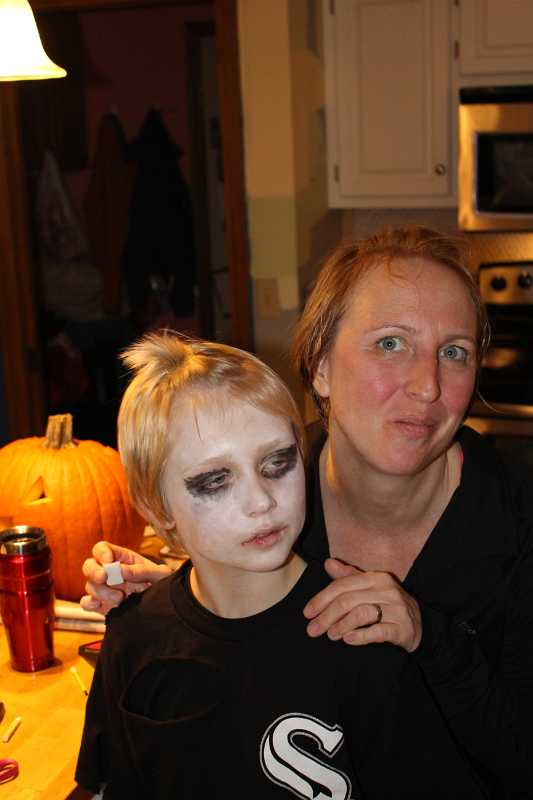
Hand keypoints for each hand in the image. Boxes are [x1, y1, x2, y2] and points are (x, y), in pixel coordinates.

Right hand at [80, 541, 172, 614]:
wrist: (164, 608)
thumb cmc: (163, 585)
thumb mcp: (160, 575)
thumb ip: (142, 571)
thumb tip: (121, 570)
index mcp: (122, 558)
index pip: (102, 548)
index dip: (101, 553)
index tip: (109, 562)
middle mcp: (110, 572)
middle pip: (89, 565)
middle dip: (94, 571)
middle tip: (105, 578)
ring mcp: (104, 589)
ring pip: (89, 585)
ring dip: (102, 592)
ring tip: (120, 599)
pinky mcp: (102, 605)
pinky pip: (86, 603)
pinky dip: (90, 604)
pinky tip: (103, 606)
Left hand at [303, 558, 421, 651]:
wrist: (419, 624)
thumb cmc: (388, 605)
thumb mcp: (369, 588)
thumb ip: (348, 577)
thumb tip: (328, 563)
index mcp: (375, 578)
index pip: (342, 586)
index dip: (321, 599)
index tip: (307, 613)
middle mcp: (386, 590)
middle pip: (348, 600)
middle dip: (326, 616)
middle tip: (312, 630)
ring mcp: (396, 609)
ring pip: (361, 613)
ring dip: (341, 625)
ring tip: (330, 635)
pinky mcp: (402, 628)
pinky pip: (377, 631)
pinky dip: (360, 636)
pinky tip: (348, 639)